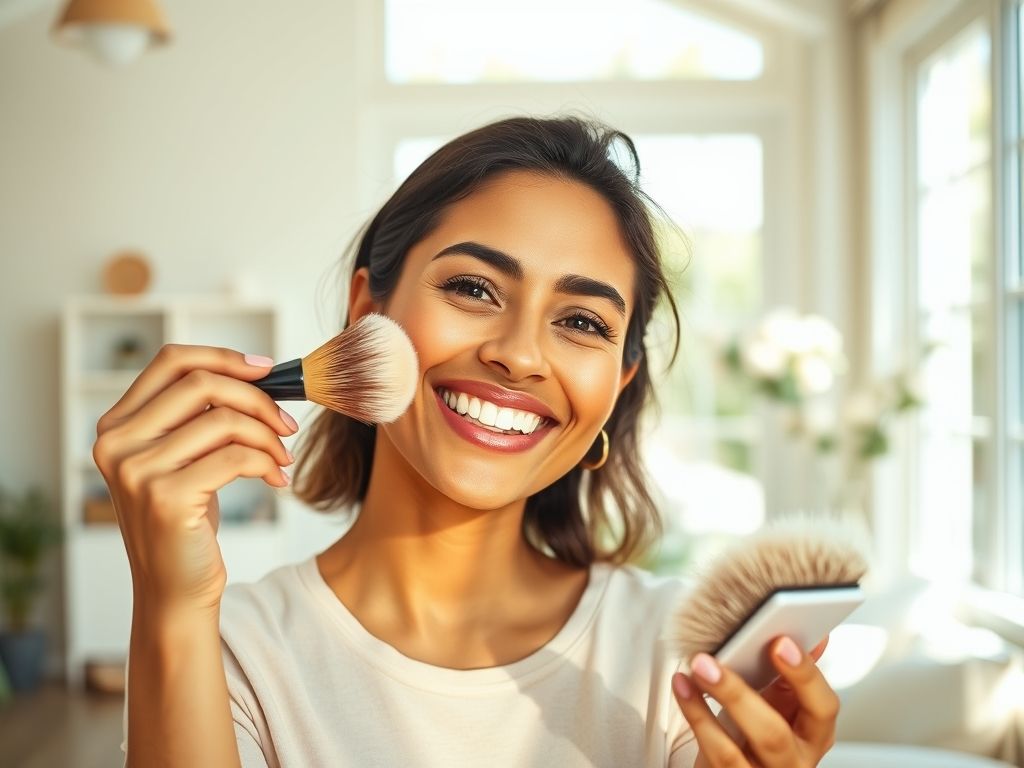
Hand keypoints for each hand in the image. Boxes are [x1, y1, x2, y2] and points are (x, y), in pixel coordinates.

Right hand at [92, 345, 297, 613]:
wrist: (175, 591)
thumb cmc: (188, 522)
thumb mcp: (184, 460)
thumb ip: (200, 417)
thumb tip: (259, 372)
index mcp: (117, 425)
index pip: (171, 360)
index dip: (224, 357)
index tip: (267, 370)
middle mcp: (116, 443)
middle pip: (202, 384)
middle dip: (258, 398)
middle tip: (287, 423)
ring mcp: (136, 471)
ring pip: (224, 420)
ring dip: (268, 435)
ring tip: (283, 457)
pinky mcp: (166, 498)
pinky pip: (236, 457)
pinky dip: (267, 463)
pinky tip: (276, 479)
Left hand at [672, 636, 835, 766]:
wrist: (737, 766)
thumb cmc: (764, 731)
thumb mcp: (784, 704)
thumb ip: (795, 673)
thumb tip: (815, 634)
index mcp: (814, 735)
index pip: (823, 707)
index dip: (805, 676)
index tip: (781, 642)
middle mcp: (793, 762)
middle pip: (772, 734)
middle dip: (738, 694)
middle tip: (711, 660)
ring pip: (732, 751)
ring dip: (706, 706)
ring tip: (694, 668)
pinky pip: (710, 754)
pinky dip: (694, 716)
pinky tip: (682, 686)